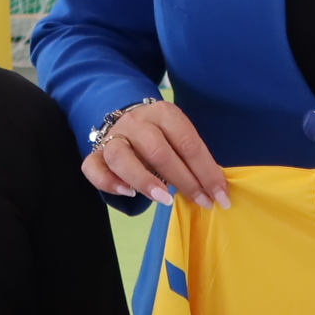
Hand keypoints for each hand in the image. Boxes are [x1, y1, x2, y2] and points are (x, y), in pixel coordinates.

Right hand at [80, 100, 230, 209]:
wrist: (128, 121)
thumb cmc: (163, 136)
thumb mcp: (179, 136)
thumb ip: (192, 157)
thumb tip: (216, 188)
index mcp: (163, 113)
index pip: (188, 143)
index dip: (206, 171)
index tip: (220, 195)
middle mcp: (136, 121)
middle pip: (158, 151)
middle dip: (184, 181)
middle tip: (201, 201)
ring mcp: (113, 136)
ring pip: (121, 157)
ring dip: (145, 180)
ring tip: (164, 198)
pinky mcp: (95, 152)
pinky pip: (94, 167)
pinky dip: (109, 182)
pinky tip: (127, 193)